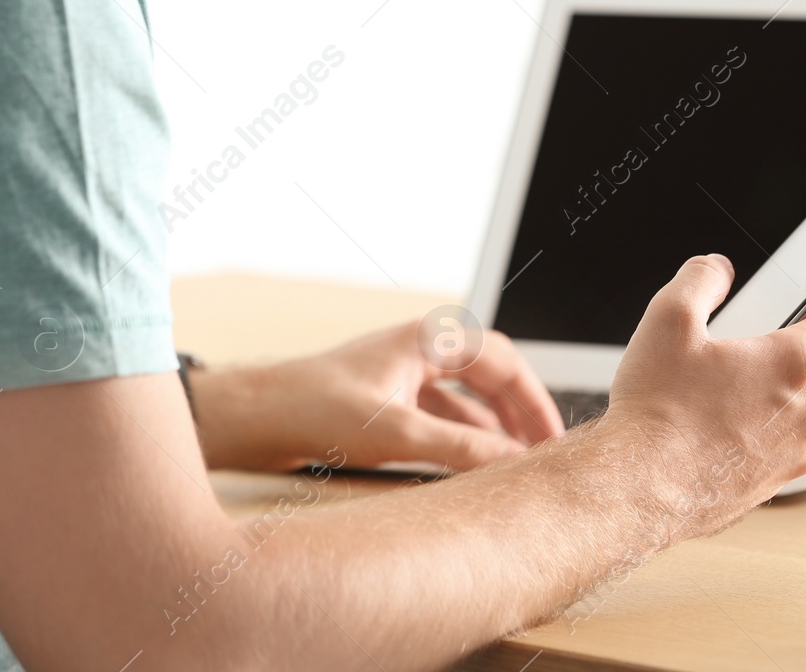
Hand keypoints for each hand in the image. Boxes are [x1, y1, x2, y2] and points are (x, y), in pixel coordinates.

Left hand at [190, 321, 564, 472]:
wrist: (253, 419)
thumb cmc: (313, 409)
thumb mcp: (395, 432)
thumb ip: (457, 448)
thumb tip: (511, 461)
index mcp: (427, 339)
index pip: (503, 360)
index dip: (534, 399)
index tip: (553, 436)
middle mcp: (420, 350)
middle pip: (491, 377)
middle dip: (519, 414)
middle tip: (544, 452)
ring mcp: (404, 374)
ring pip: (467, 399)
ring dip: (493, 429)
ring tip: (515, 463)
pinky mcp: (389, 400)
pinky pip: (443, 415)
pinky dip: (463, 437)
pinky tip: (473, 466)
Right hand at [598, 254, 805, 542]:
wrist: (638, 489)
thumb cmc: (658, 417)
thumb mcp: (668, 319)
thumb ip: (701, 278)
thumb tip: (715, 270)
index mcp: (798, 363)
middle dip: (787, 342)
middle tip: (741, 339)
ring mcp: (799, 450)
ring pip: (802, 402)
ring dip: (774, 388)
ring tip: (720, 386)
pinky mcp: (779, 480)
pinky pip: (784, 439)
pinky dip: (762, 427)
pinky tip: (716, 423)